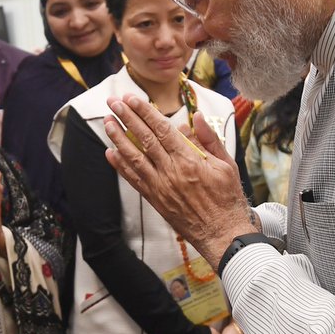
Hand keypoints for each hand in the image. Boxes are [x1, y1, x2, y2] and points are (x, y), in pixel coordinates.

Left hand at [103, 95, 258, 264]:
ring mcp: (160, 186)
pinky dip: (120, 166)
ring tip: (107, 123)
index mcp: (189, 160)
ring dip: (118, 139)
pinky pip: (134, 179)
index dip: (144, 112)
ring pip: (134, 158)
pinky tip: (110, 153)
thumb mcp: (226, 164)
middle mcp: (171, 171)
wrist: (222, 233)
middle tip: (113, 103)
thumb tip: (196, 117)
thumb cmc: (227, 198)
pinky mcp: (155, 199)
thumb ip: (209, 139)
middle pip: (144, 139)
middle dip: (127, 118)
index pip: (162, 129)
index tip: (131, 99)